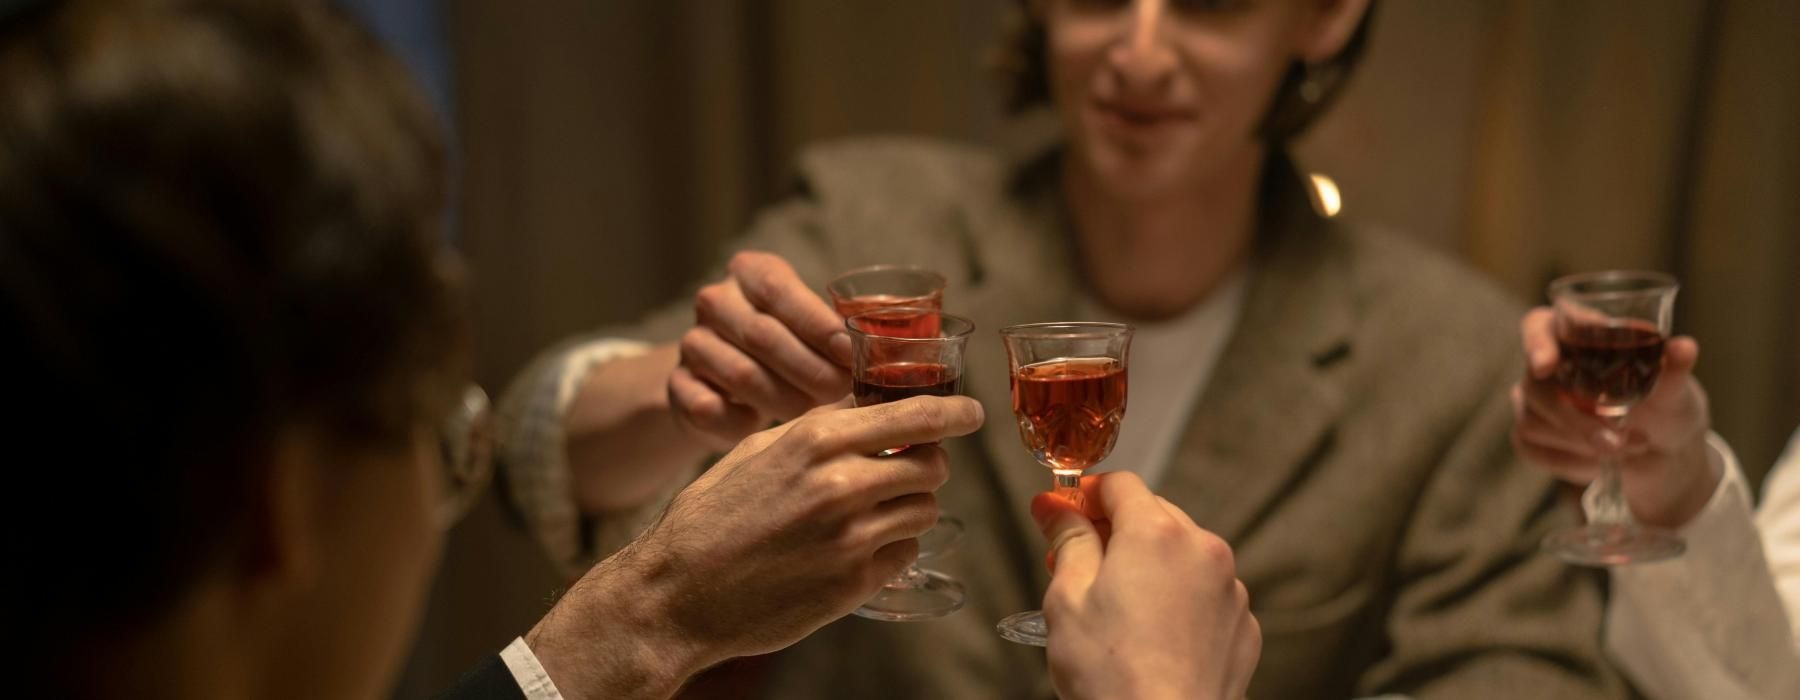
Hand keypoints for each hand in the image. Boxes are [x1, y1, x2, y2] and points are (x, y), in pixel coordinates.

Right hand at [526, 395, 983, 699]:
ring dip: (909, 506)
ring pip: (924, 509)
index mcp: (814, 439)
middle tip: (904, 471)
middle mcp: (840, 483)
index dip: (951, 413)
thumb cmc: (711, 516)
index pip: (910, 417)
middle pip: (930, 464)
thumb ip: (816, 428)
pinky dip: (892, 547)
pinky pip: (904, 553)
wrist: (679, 593)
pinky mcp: (855, 583)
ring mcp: (851, 537)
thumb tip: (867, 410)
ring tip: (871, 512)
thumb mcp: (757, 451)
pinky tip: (856, 548)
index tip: (972, 413)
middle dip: (924, 465)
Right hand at [671, 251, 852, 448]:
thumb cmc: (787, 349)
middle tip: (840, 392)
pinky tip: (762, 428)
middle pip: (763, 335)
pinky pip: (709, 407)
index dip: (817, 323)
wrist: (723, 381)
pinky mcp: (678, 385)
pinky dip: (741, 422)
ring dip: (783, 398)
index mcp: (751, 272)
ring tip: (812, 415)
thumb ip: (839, 330)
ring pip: (740, 373)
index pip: (780, 291)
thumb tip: (886, 350)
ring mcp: (692, 343)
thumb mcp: (809, 326)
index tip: (850, 352)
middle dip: (809, 368)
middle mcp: (716, 301)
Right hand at [1034, 472, 1259, 699]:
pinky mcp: (1242, 625)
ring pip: (1183, 555)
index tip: (1064, 513)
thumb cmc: (1112, 675)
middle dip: (1115, 531)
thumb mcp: (1068, 597)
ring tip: (1116, 609)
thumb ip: (1067, 540)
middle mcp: (1203, 550)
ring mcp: (1229, 589)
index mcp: (1156, 533)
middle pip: (1154, 515)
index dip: (1085, 494)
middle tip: (1078, 565)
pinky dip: (1180, 601)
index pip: (1119, 483)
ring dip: (1150, 566)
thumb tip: (1054, 506)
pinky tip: (1151, 635)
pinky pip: (1206, 594)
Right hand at [1511, 306, 1717, 527]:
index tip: (1547, 365)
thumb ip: (1674, 370)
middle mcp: (1546, 366)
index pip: (1538, 326)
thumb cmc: (1665, 406)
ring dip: (1580, 443)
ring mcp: (1533, 402)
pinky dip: (1572, 462)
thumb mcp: (1677, 390)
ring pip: (1532, 420)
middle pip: (1534, 384)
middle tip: (1614, 441)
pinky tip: (1599, 462)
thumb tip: (1683, 347)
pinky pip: (1533, 450)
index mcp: (1575, 337)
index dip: (1536, 342)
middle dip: (1573, 418)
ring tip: (1626, 448)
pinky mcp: (1529, 438)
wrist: (1662, 453)